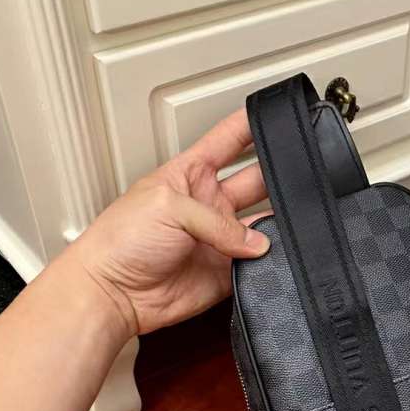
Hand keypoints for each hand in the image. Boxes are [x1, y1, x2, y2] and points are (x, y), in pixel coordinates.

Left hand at [64, 108, 269, 338]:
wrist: (115, 293)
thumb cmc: (121, 241)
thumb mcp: (168, 207)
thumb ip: (219, 222)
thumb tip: (256, 242)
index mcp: (191, 174)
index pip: (229, 140)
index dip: (251, 125)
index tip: (279, 117)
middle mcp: (210, 204)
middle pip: (256, 182)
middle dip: (277, 178)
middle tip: (294, 181)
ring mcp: (220, 239)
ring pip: (263, 225)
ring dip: (275, 225)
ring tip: (283, 225)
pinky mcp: (226, 272)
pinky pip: (258, 265)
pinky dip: (269, 263)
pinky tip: (270, 258)